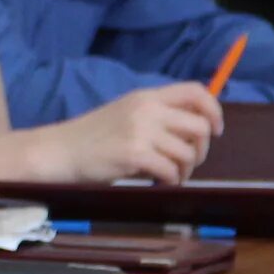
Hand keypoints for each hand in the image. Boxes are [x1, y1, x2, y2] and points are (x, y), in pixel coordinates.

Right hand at [27, 83, 221, 185]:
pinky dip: (171, 180)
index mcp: (146, 96)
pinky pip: (171, 170)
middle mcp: (147, 109)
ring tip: (171, 176)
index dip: (213, 110)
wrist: (58, 152)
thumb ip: (155, 116)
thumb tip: (193, 131)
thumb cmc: (91, 138)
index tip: (215, 130)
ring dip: (185, 170)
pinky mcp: (133, 154)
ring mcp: (140, 131)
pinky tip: (159, 183)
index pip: (196, 91)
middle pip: (200, 126)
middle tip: (187, 162)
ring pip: (188, 152)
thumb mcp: (125, 115)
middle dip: (201, 149)